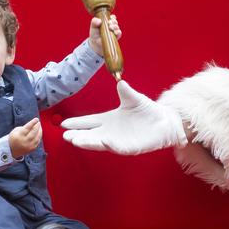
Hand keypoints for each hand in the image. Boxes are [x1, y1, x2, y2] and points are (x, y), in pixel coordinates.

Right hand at [9, 118, 41, 157]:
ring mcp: (29, 146)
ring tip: (39, 126)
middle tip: (39, 122)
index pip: (27, 128)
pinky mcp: (32, 149)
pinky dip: (39, 136)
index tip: (36, 119)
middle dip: (37, 126)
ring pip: (37, 137)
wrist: (11, 149)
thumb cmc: (14, 137)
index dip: (32, 123)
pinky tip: (39, 132)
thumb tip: (35, 124)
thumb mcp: (16, 130)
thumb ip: (25, 127)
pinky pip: (38, 141)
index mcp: (19, 136)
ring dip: (40, 131)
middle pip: (33, 133)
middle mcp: (24, 142)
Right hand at [62, 80, 186, 153]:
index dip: (77, 123)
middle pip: (90, 134)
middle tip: (66, 136)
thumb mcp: (135, 99)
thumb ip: (126, 92)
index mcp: (109, 119)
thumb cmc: (148, 110)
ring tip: (76, 141)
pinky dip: (110, 145)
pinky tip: (104, 141)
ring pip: (100, 143)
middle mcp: (111, 131)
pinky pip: (118, 147)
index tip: (63, 124)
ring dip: (89, 142)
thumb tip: (120, 81)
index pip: (89, 121)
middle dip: (78, 135)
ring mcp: (119, 140)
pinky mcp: (130, 147)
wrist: (165, 121)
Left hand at [89, 15, 121, 55]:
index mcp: (107, 22)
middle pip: (115, 21)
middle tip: (109, 23)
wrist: (95, 44)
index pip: (112, 17)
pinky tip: (115, 32)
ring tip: (110, 28)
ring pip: (117, 27)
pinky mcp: (116, 37)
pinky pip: (119, 33)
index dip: (112, 17)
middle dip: (113, 21)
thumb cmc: (94, 34)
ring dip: (115, 26)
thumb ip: (94, 22)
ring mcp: (114, 31)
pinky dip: (118, 32)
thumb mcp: (93, 27)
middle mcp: (112, 26)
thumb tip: (100, 21)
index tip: (110, 18)